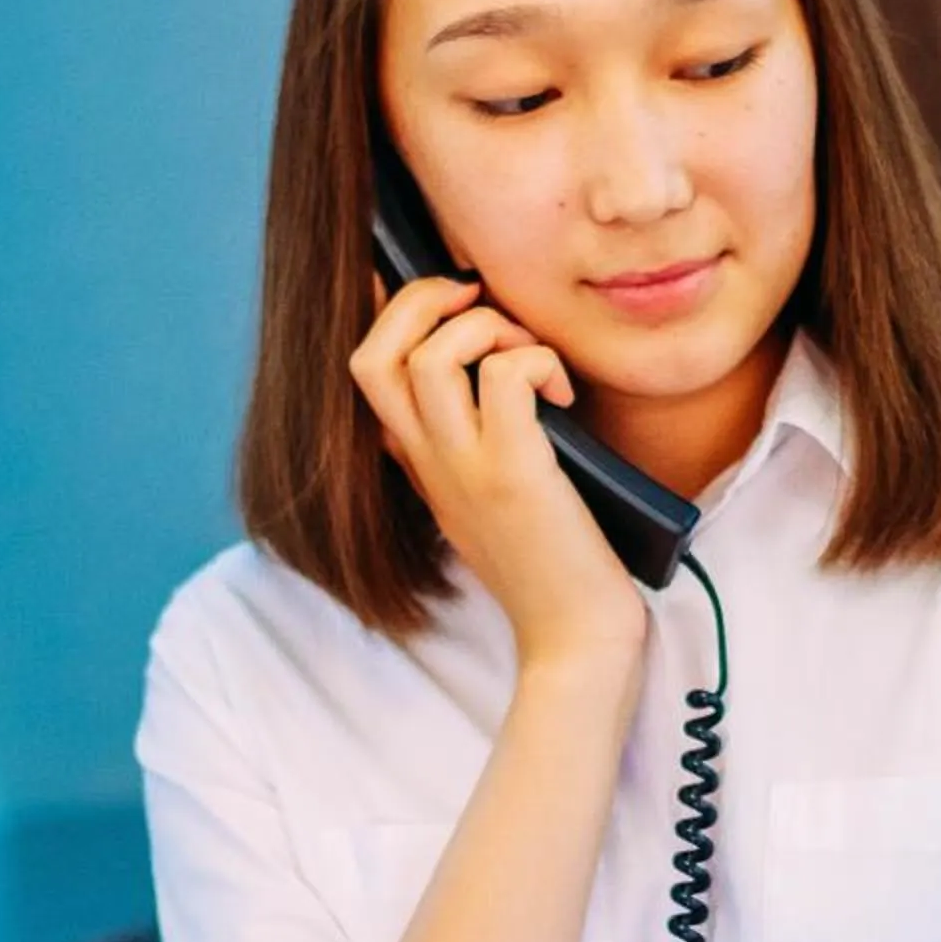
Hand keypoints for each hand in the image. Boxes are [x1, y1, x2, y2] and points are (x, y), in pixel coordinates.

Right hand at [351, 272, 649, 672]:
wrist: (574, 641)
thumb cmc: (552, 566)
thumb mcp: (491, 500)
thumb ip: (475, 445)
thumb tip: (498, 371)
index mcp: (421, 465)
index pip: (365, 371)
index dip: (392, 314)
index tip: (448, 300)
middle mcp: (430, 463)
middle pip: (375, 352)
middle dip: (422, 300)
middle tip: (479, 300)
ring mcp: (466, 468)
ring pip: (431, 356)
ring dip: (486, 326)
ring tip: (532, 354)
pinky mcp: (514, 474)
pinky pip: (504, 376)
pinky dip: (537, 361)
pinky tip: (565, 394)